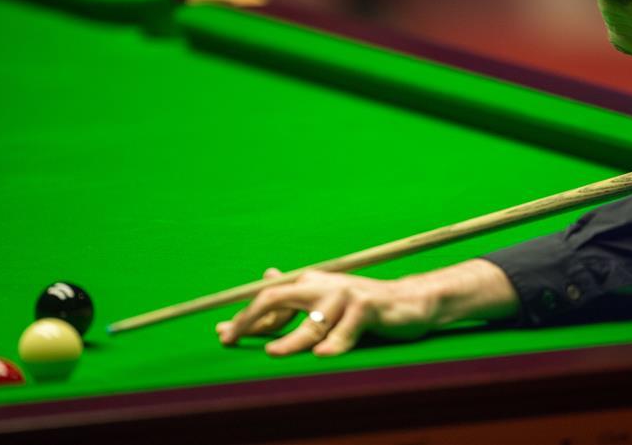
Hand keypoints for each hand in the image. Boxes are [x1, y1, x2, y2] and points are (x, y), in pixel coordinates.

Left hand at [216, 269, 435, 356]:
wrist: (409, 302)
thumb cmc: (362, 306)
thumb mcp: (326, 298)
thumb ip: (295, 295)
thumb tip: (266, 276)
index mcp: (309, 283)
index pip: (269, 298)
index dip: (245, 317)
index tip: (222, 334)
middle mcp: (323, 284)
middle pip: (279, 297)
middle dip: (251, 318)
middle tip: (230, 338)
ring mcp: (345, 294)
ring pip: (312, 321)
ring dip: (292, 339)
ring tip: (273, 352)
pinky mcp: (367, 306)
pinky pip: (347, 328)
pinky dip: (336, 343)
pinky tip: (323, 355)